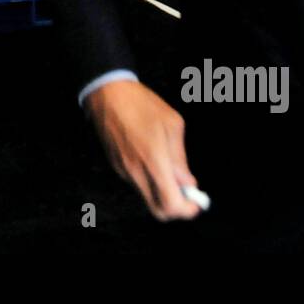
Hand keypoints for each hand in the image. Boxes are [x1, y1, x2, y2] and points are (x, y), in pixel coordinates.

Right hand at [85, 80, 203, 220]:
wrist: (107, 93)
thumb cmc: (141, 103)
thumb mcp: (172, 124)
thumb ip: (180, 158)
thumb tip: (188, 181)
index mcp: (154, 161)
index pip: (171, 205)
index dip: (187, 209)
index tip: (196, 201)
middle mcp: (137, 172)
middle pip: (158, 210)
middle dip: (175, 208)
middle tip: (186, 193)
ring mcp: (124, 171)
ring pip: (147, 197)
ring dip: (162, 192)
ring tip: (170, 170)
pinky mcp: (116, 166)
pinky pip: (137, 183)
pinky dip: (149, 181)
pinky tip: (152, 159)